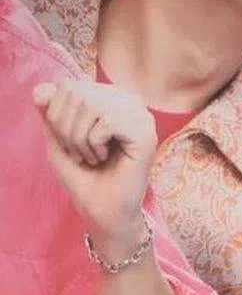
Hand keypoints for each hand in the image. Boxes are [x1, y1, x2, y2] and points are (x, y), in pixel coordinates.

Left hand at [33, 80, 156, 257]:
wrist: (102, 210)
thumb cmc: (84, 176)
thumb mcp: (57, 138)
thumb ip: (49, 110)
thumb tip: (43, 89)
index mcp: (111, 99)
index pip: (69, 85)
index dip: (56, 114)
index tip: (69, 143)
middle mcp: (129, 103)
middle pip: (78, 91)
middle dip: (66, 127)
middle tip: (79, 153)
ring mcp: (141, 118)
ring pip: (91, 103)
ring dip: (79, 136)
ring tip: (90, 156)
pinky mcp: (146, 134)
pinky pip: (107, 120)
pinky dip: (95, 142)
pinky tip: (105, 158)